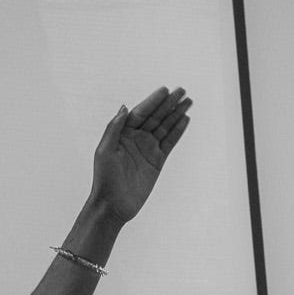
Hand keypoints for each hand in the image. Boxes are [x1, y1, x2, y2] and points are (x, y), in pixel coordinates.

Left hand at [87, 85, 191, 222]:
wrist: (114, 204)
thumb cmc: (105, 178)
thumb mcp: (105, 151)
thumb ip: (114, 128)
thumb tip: (124, 107)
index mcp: (122, 133)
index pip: (140, 112)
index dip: (152, 101)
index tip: (164, 90)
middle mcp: (136, 138)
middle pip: (155, 116)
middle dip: (168, 103)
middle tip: (182, 90)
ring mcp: (148, 149)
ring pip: (165, 127)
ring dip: (176, 114)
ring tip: (188, 102)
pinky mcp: (157, 161)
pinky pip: (169, 143)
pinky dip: (178, 131)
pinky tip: (185, 120)